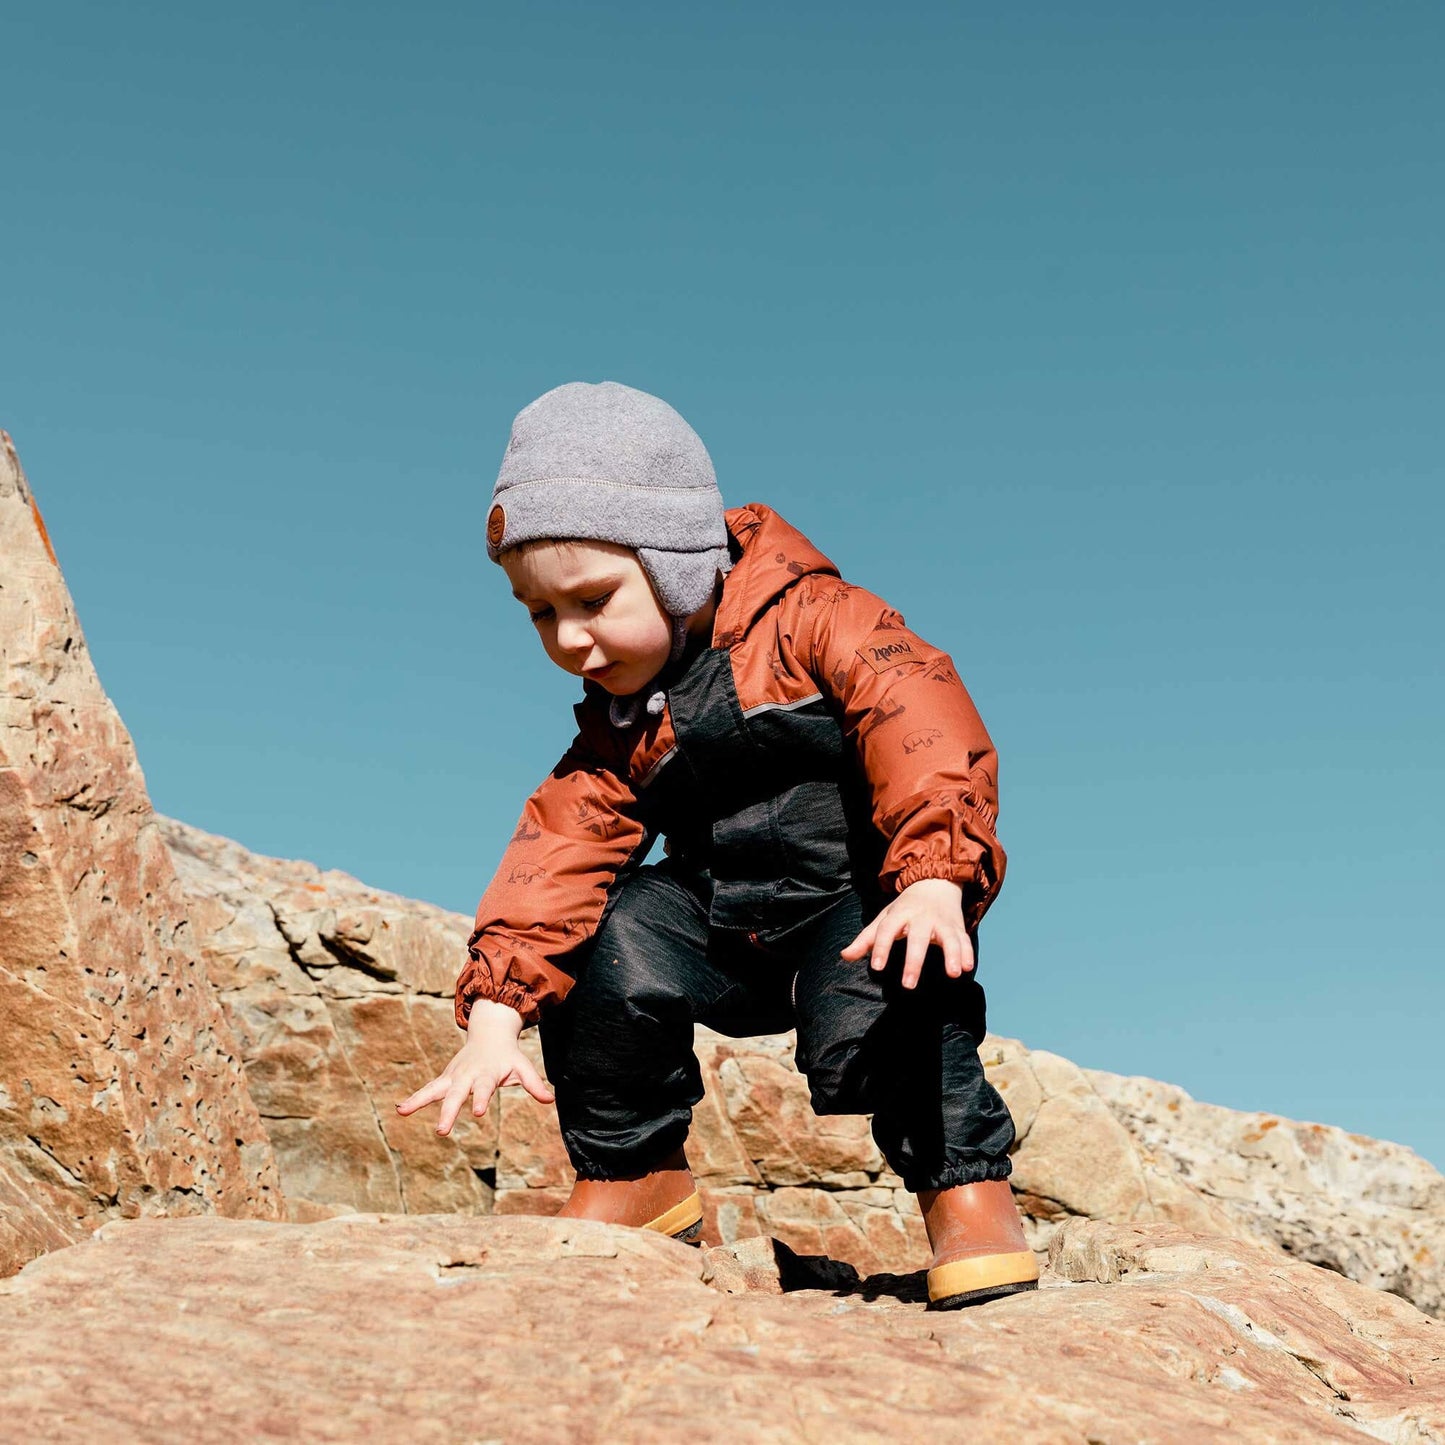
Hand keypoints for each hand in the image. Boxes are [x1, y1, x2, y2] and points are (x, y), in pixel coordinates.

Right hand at [395, 999, 554, 1136]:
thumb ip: (534, 1084)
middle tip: (442, 1130)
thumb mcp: (522, 1067)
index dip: (481, 1099)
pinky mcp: (445, 1078)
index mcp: (486, 1074)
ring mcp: (453, 1076)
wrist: (490, 1033)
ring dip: (420, 1101)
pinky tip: (399, 1110)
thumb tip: (550, 1100)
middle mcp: (467, 1075)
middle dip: (449, 1111)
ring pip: (435, 1089)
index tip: (478, 1112)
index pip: (484, 1088)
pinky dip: (414, 1098)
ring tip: (403, 1111)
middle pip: (456, 1094)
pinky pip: (428, 1089)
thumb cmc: (508, 1056)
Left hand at [839, 877, 973, 988]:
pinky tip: (967, 968)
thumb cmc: (905, 907)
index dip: (880, 947)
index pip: (886, 930)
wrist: (934, 882)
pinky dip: (967, 952)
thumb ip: (866, 939)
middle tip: (908, 985)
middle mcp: (921, 917)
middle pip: (918, 938)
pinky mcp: (957, 926)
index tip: (876, 967)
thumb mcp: (884, 918)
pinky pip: (964, 939)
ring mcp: (941, 921)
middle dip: (914, 961)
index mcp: (899, 914)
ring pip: (947, 937)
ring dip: (952, 955)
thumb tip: (844, 956)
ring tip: (954, 974)